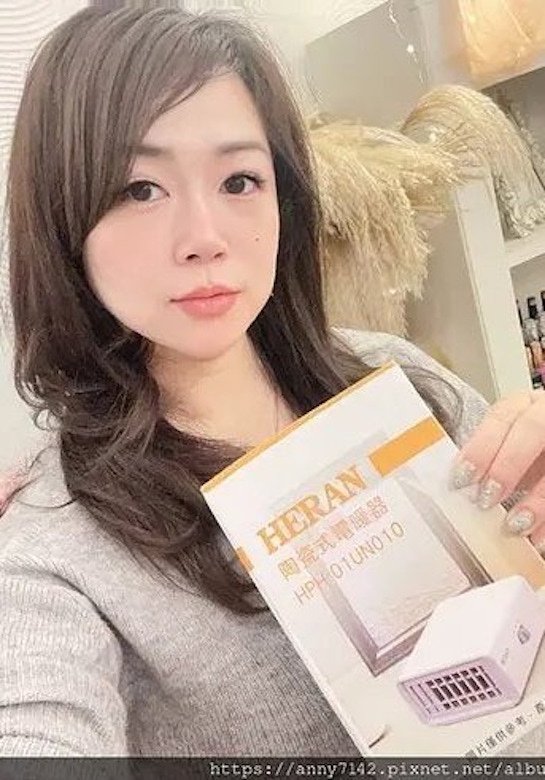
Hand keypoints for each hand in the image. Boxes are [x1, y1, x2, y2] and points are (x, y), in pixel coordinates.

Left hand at [450, 390, 544, 552]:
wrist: (544, 450)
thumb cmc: (528, 452)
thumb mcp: (508, 448)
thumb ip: (489, 461)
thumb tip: (458, 488)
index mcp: (524, 405)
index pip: (502, 417)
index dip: (481, 447)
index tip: (462, 479)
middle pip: (531, 430)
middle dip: (507, 465)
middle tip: (486, 499)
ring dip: (538, 499)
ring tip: (516, 527)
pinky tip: (540, 539)